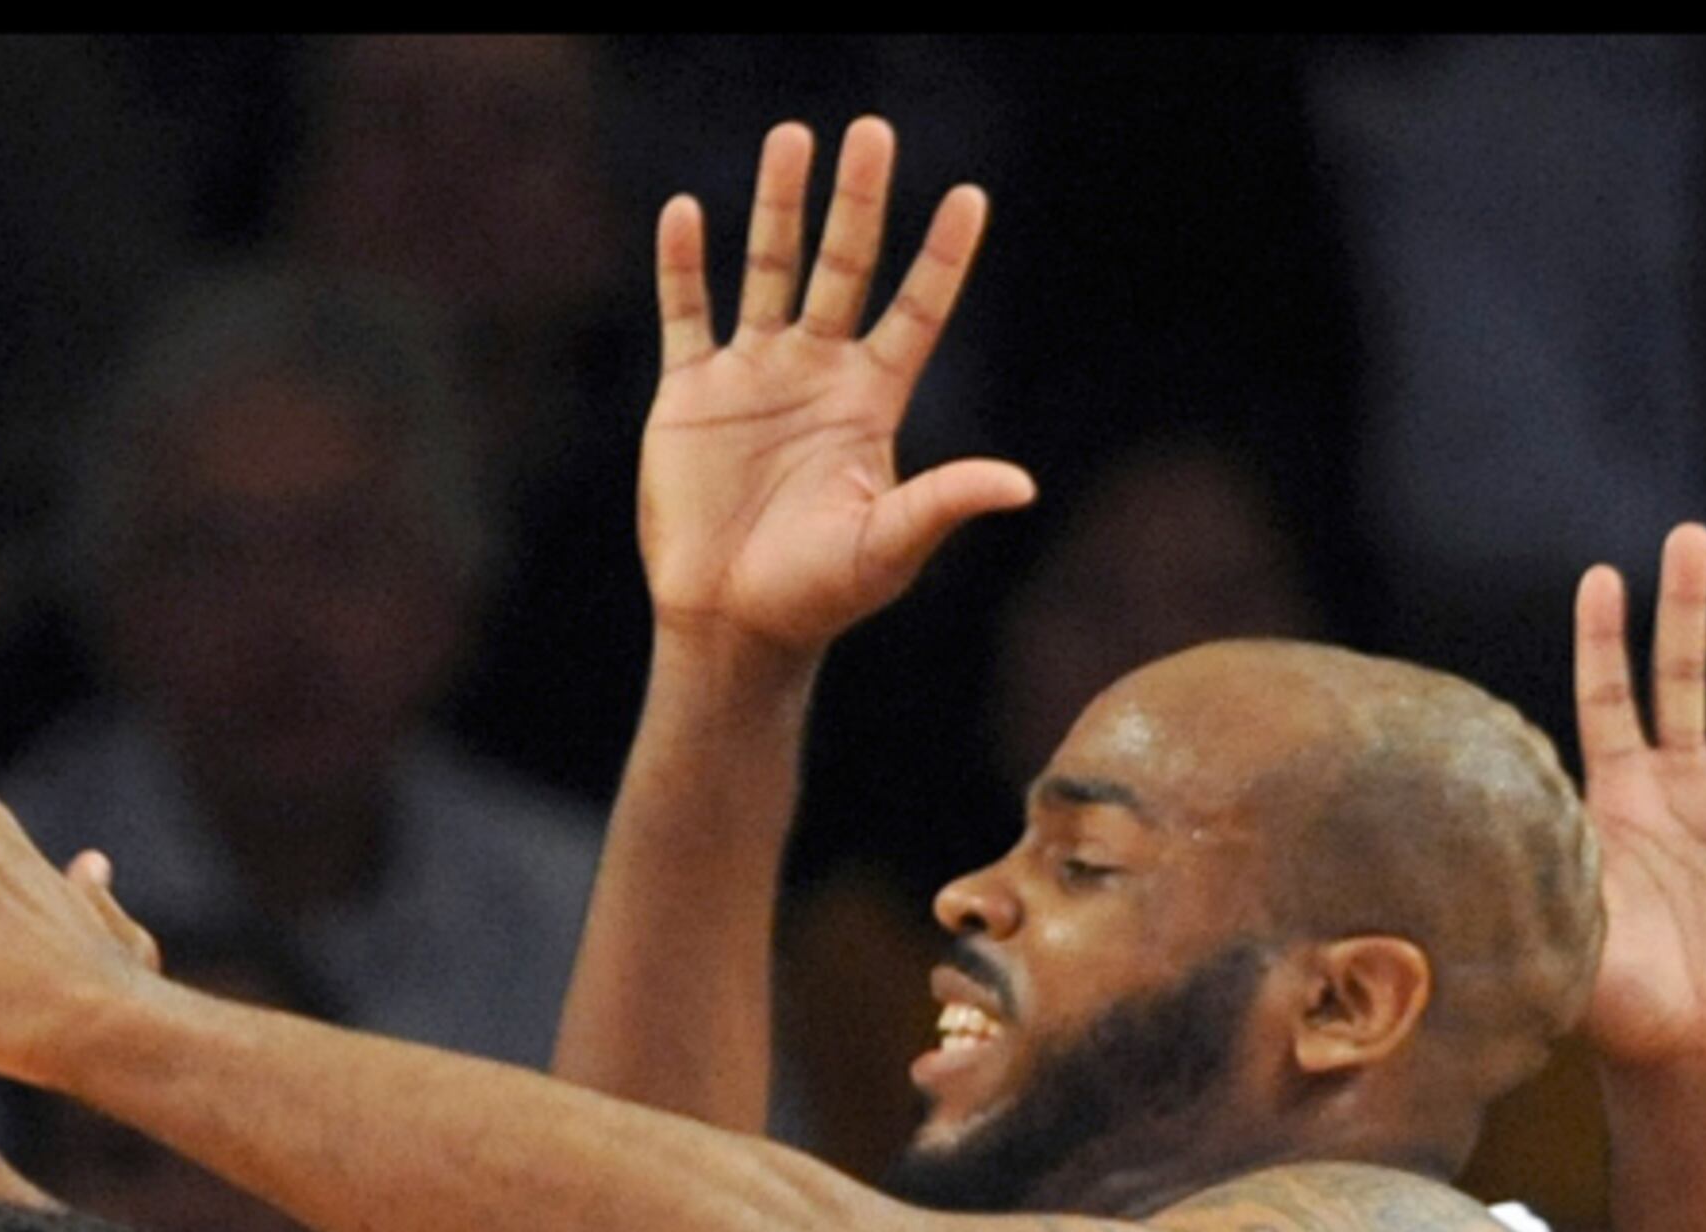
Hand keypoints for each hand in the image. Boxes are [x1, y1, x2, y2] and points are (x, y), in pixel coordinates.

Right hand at [637, 118, 1033, 661]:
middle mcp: (816, 372)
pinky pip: (686, 313)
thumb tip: (1021, 486)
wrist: (730, 625)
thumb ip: (945, 500)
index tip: (969, 196)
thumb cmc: (818, 594)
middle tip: (871, 132)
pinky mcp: (691, 394)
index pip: (916, 311)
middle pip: (843, 266)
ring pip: (769, 270)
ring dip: (778, 206)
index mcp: (870, 400)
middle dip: (857, 202)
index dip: (941, 257)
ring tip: (791, 137)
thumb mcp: (889, 546)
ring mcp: (753, 375)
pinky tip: (689, 212)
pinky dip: (684, 264)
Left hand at [1574, 524, 1705, 1086]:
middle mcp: (1677, 793)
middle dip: (1686, 610)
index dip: (1604, 640)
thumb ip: (1543, 875)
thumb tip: (1482, 842)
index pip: (1607, 699)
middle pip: (1683, 679)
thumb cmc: (1616, 1004)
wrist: (1688, 1054)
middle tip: (1688, 537)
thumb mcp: (1569, 928)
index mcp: (1616, 803)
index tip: (1600, 576)